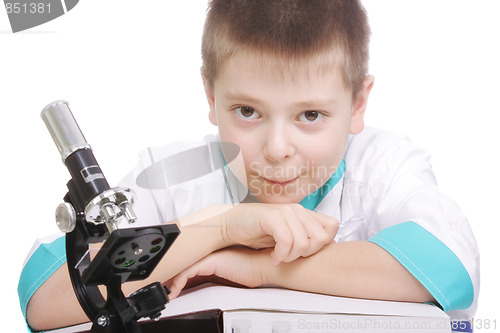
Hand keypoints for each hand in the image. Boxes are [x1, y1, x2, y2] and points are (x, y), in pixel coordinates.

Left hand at [168, 247, 268, 298]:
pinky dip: (177, 283)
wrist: (263, 266)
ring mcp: (208, 257)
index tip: (167, 286)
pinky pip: (186, 272)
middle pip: (182, 265)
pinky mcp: (209, 262)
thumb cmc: (253, 271)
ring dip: (170, 280)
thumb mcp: (229, 278)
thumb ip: (215, 280)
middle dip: (168, 276)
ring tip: (162, 292)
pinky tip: (173, 293)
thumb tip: (203, 291)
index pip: (188, 266)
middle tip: (159, 288)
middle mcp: (208, 256)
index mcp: (212, 258)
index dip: (175, 276)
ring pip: (181, 267)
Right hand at [222, 203, 337, 264]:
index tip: (306, 252)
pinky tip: (273, 257)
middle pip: (320, 238)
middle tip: (291, 257)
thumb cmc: (258, 232)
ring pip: (303, 242)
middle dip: (307, 254)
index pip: (333, 226)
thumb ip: (306, 237)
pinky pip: (286, 241)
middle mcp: (297, 210)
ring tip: (280, 257)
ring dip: (290, 256)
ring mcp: (285, 211)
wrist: (231, 225)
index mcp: (304, 213)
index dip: (324, 243)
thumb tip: (330, 245)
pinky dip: (280, 255)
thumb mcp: (287, 235)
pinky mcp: (272, 217)